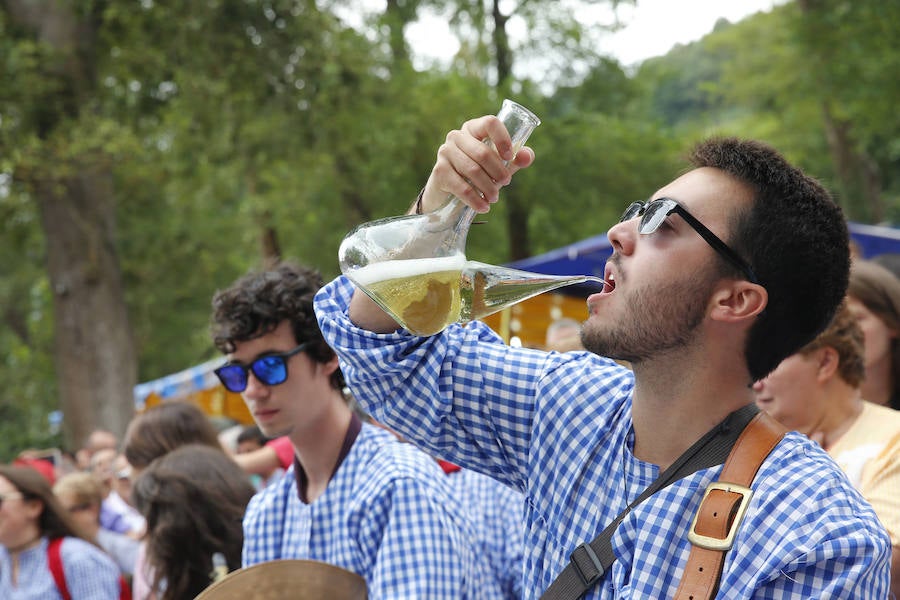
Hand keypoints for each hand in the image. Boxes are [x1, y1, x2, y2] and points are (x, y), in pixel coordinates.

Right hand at [420, 114, 534, 213]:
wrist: (448, 194)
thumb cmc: (477, 174)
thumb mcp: (499, 166)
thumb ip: (514, 160)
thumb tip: (527, 156)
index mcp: (473, 128)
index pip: (490, 123)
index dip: (503, 138)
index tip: (509, 156)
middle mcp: (457, 136)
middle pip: (483, 152)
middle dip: (498, 171)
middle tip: (505, 183)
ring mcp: (445, 152)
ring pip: (473, 170)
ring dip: (488, 187)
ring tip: (494, 198)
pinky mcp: (439, 171)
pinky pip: (462, 187)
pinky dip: (476, 200)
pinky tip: (484, 207)